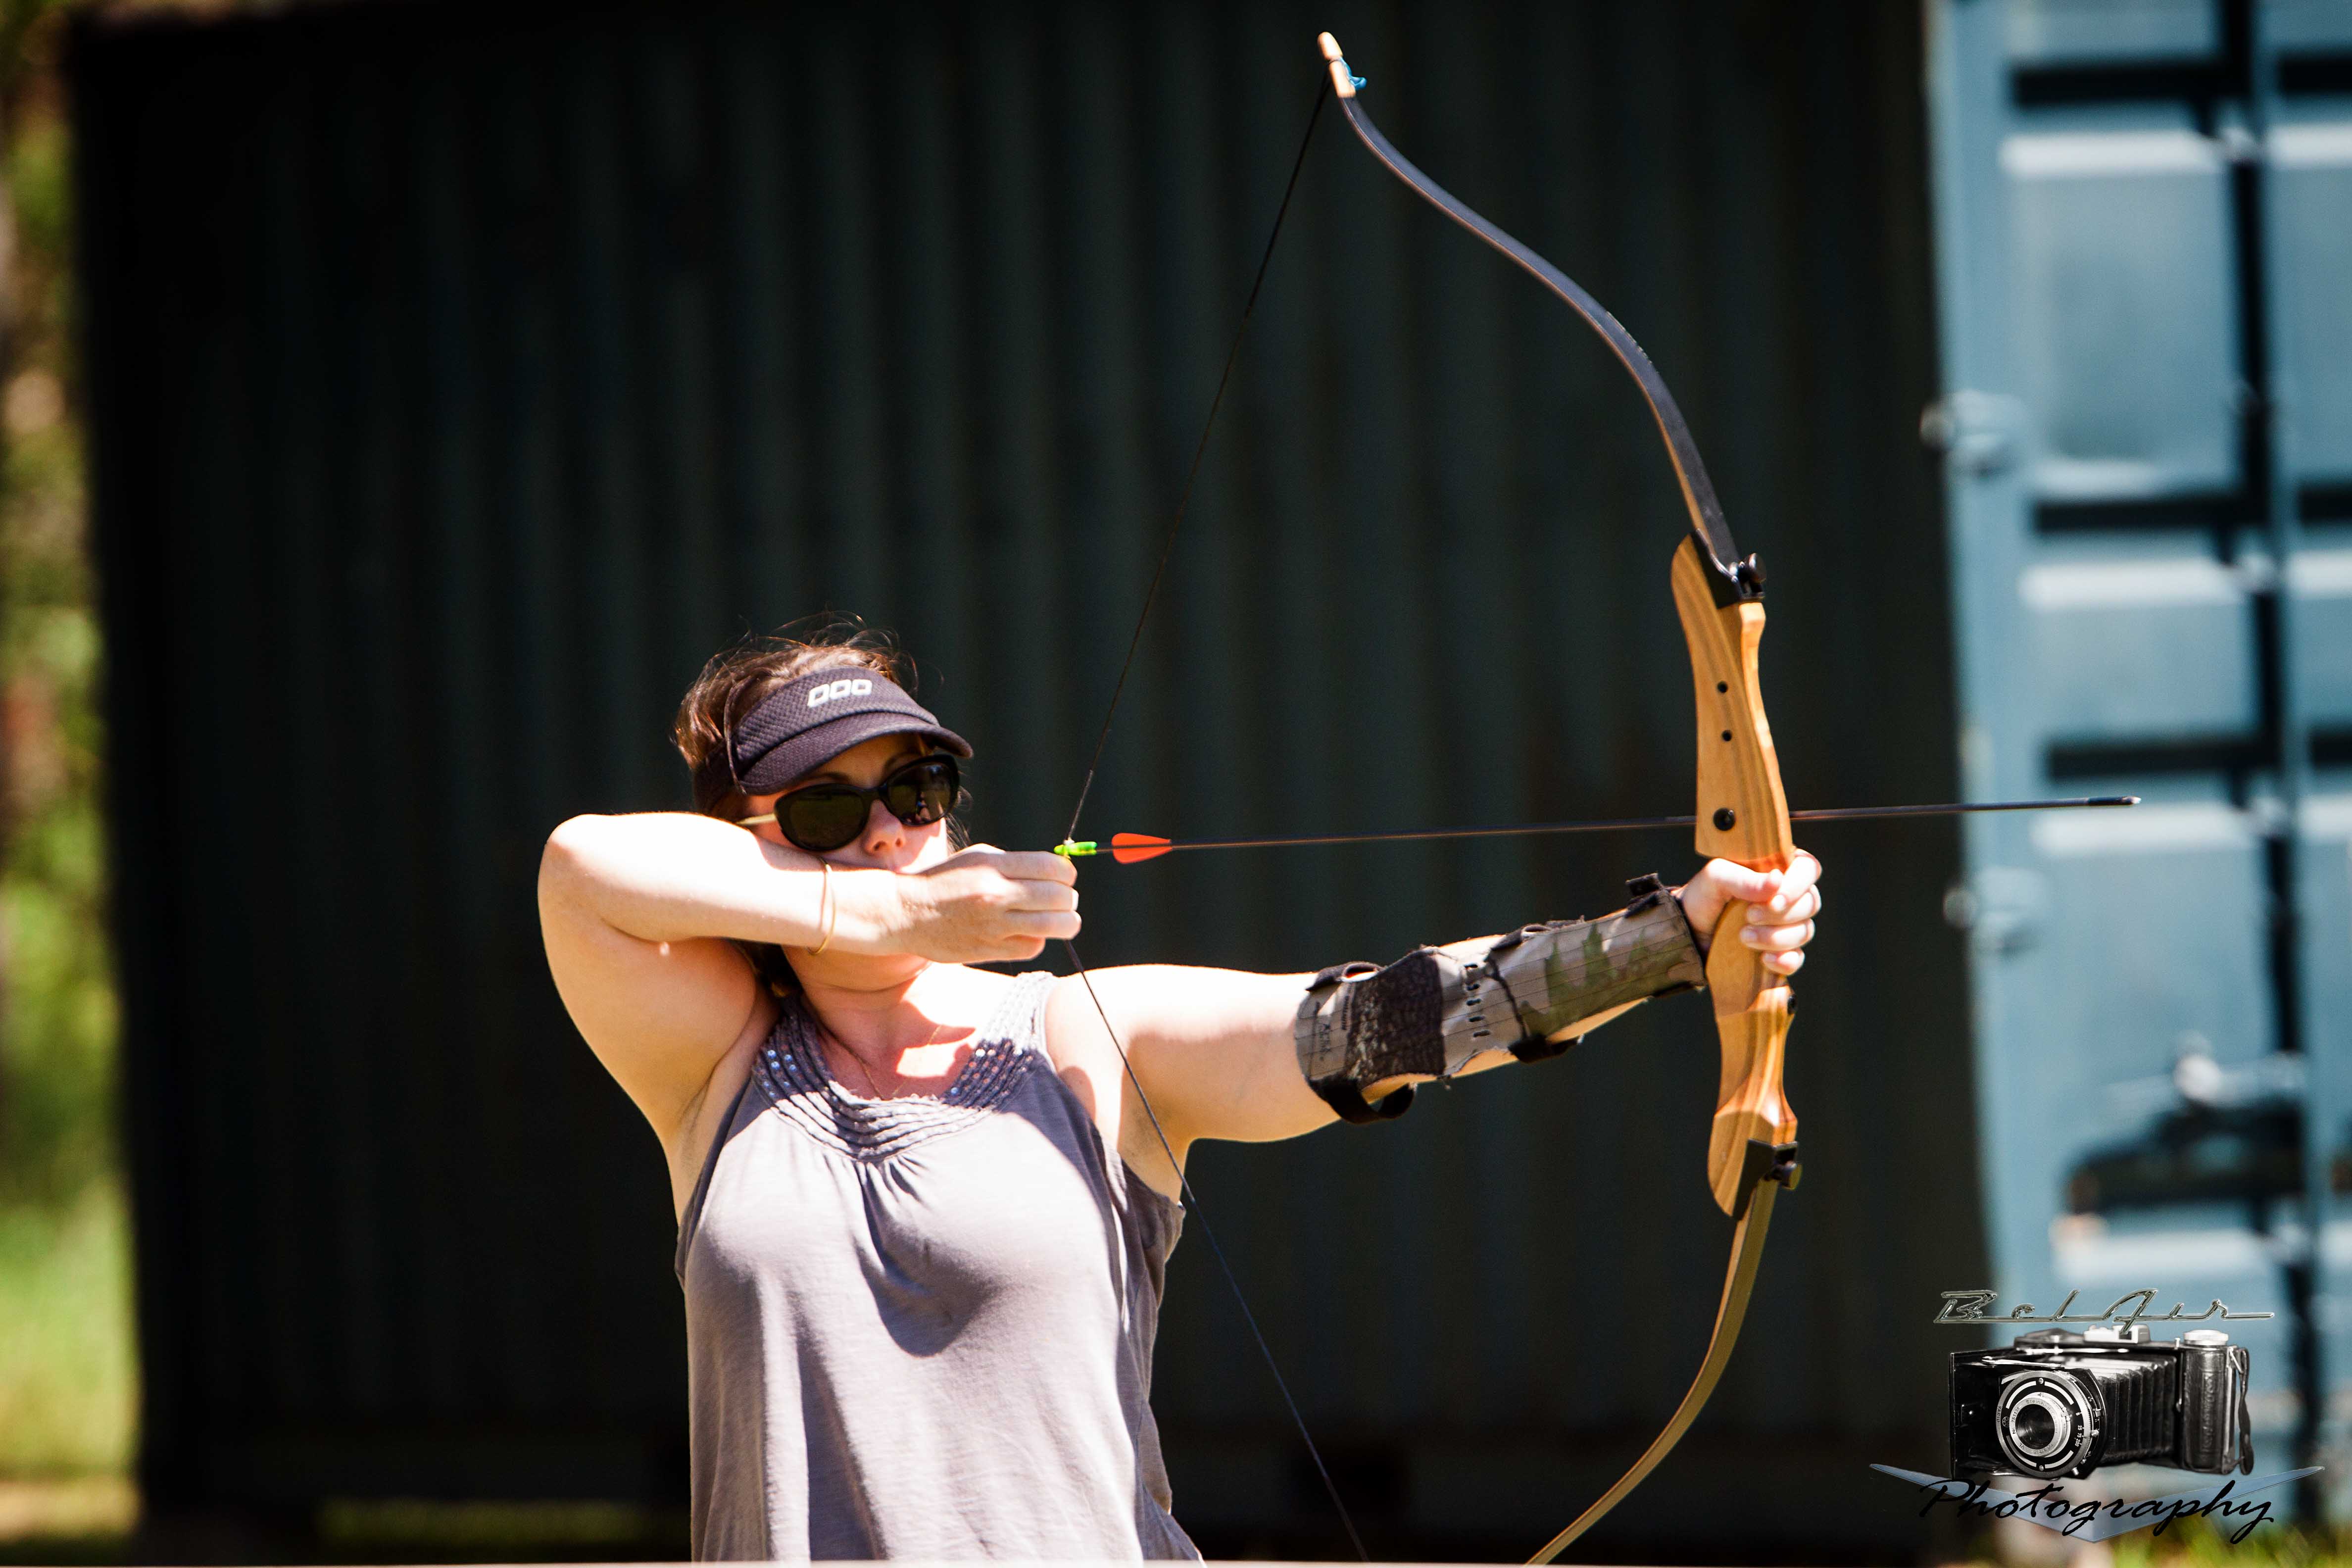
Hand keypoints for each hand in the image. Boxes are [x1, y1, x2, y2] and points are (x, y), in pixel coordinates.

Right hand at [863, 844, 1081, 963]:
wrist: (906, 913)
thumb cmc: (945, 881)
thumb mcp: (977, 858)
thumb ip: (1014, 863)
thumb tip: (1054, 872)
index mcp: (992, 866)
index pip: (1051, 867)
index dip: (1067, 873)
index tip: (1065, 878)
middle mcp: (995, 894)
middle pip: (1059, 897)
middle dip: (1069, 898)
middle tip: (1065, 900)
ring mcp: (993, 925)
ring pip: (1054, 926)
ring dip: (1066, 922)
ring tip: (1062, 919)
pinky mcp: (990, 950)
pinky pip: (1033, 947)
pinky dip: (1038, 940)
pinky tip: (1029, 932)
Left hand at [1677, 850, 1820, 975]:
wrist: (1688, 931)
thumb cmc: (1704, 897)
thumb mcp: (1715, 878)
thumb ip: (1743, 878)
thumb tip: (1777, 880)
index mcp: (1777, 870)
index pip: (1808, 869)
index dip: (1798, 885)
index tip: (1773, 900)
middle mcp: (1789, 897)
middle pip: (1811, 903)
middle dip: (1780, 915)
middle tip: (1748, 916)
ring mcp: (1787, 926)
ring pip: (1805, 932)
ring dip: (1775, 938)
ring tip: (1743, 937)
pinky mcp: (1781, 952)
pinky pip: (1797, 959)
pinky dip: (1784, 961)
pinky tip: (1763, 959)